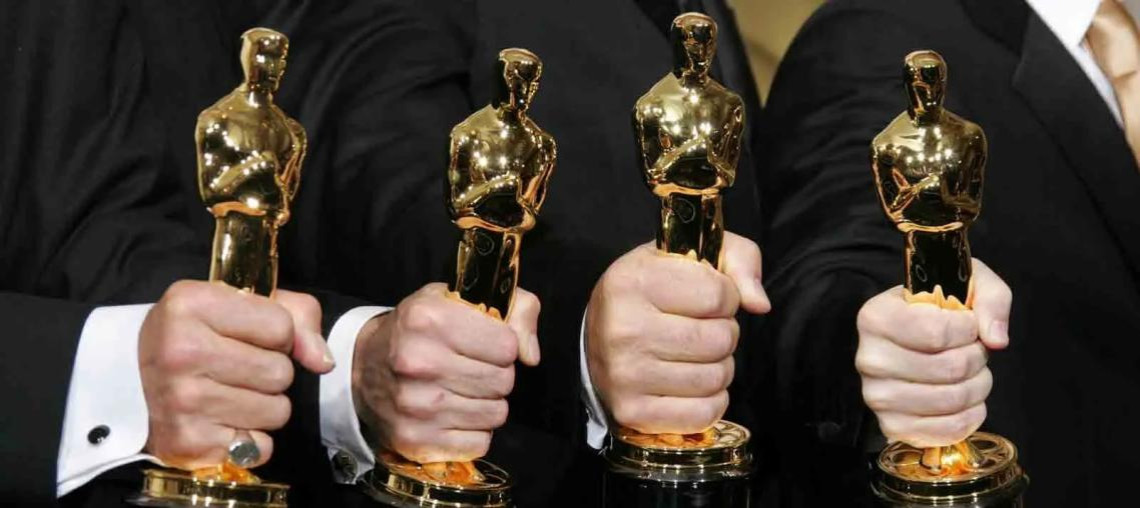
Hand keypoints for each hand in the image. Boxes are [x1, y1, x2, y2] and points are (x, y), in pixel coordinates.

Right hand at [139, 280, 333, 468]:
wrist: (131, 379)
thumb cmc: (199, 335)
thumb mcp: (242, 305)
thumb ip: (297, 319)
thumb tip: (323, 362)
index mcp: (192, 303)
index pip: (281, 327)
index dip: (276, 335)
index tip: (247, 336)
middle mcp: (181, 351)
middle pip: (280, 373)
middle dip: (271, 372)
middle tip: (236, 368)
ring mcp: (181, 400)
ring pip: (276, 411)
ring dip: (264, 406)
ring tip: (229, 393)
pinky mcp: (187, 442)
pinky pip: (259, 446)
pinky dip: (250, 438)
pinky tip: (223, 421)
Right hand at [352, 283, 539, 462]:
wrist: (362, 366)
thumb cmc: (419, 330)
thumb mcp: (458, 299)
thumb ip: (513, 309)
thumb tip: (531, 356)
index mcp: (429, 319)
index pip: (507, 346)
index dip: (503, 345)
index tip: (486, 344)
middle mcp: (418, 362)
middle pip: (503, 381)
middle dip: (496, 374)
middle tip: (473, 368)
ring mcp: (415, 406)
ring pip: (496, 414)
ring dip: (487, 403)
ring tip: (462, 389)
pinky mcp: (415, 440)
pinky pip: (480, 443)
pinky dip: (474, 431)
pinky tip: (454, 413)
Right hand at [585, 232, 770, 434]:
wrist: (599, 333)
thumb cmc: (653, 290)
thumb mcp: (692, 254)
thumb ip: (739, 260)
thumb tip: (759, 304)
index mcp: (634, 281)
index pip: (719, 295)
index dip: (726, 297)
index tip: (707, 299)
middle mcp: (624, 328)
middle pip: (720, 340)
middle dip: (724, 334)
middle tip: (701, 329)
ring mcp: (625, 374)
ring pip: (715, 378)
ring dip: (718, 367)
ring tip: (695, 355)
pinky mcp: (632, 411)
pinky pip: (703, 414)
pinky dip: (710, 401)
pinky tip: (692, 383)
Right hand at [856, 259, 1011, 446]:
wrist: (912, 342)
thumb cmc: (936, 311)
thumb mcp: (966, 285)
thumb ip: (990, 298)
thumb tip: (995, 339)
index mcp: (876, 317)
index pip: (935, 331)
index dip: (968, 329)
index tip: (969, 324)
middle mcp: (869, 359)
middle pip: (948, 368)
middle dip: (976, 358)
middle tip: (973, 350)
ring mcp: (878, 397)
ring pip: (951, 399)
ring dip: (978, 386)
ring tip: (972, 373)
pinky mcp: (892, 425)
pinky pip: (947, 429)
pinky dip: (970, 416)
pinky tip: (968, 400)